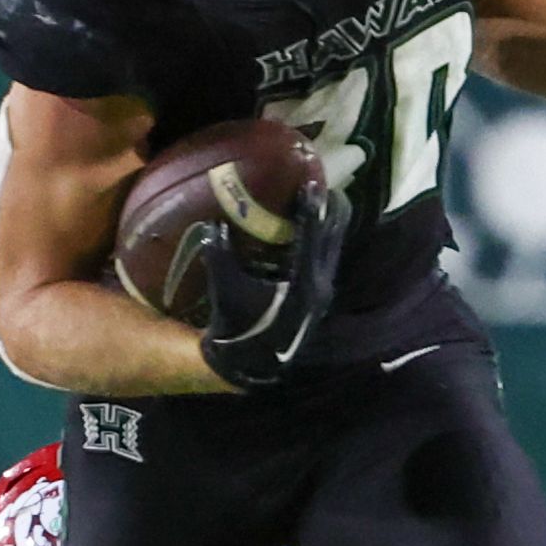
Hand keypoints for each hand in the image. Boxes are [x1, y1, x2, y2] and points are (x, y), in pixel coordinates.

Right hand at [198, 184, 347, 391]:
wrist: (250, 363)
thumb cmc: (237, 325)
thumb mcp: (225, 289)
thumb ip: (219, 256)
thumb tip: (212, 224)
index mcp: (301, 283)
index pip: (311, 236)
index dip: (310, 209)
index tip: (311, 185)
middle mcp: (319, 286)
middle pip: (332, 238)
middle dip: (328, 210)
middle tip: (322, 183)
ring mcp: (323, 293)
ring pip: (332, 249)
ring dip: (329, 225)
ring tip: (323, 201)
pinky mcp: (320, 298)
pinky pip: (327, 259)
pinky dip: (324, 240)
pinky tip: (316, 230)